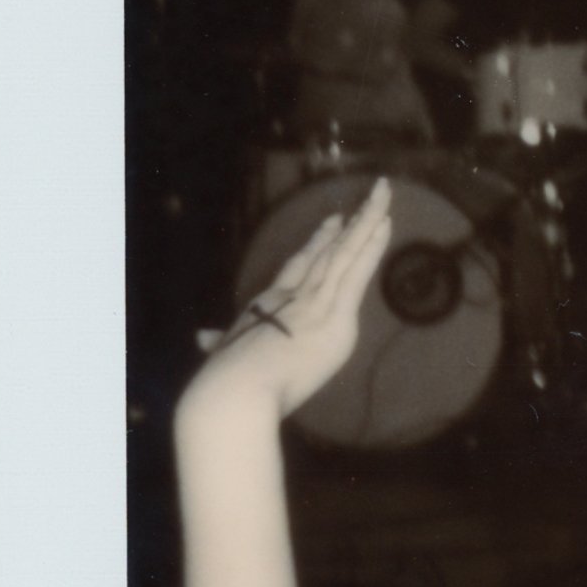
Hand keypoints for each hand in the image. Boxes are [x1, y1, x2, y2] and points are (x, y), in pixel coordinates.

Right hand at [182, 181, 393, 427]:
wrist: (235, 392)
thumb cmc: (223, 382)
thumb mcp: (220, 356)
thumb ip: (218, 343)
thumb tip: (202, 338)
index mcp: (270, 305)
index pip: (302, 267)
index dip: (320, 242)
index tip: (335, 222)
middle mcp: (294, 295)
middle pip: (329, 254)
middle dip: (350, 226)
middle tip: (370, 200)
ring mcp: (315, 302)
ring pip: (346, 254)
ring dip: (367, 222)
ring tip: (384, 194)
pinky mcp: (334, 314)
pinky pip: (357, 272)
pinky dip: (371, 246)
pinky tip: (384, 223)